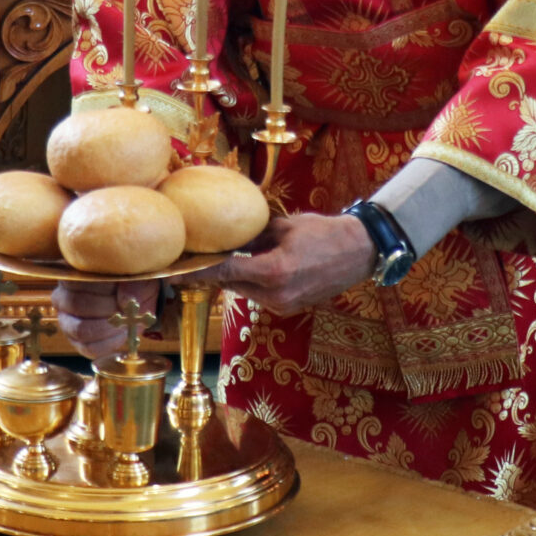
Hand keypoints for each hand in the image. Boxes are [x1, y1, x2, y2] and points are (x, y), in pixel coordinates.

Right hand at [54, 278, 160, 364]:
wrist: (137, 299)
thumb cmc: (133, 282)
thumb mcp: (138, 275)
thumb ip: (133, 284)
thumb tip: (125, 300)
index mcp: (73, 273)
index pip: (77, 280)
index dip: (104, 288)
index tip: (124, 290)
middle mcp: (62, 296)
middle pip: (77, 305)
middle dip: (109, 309)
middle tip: (126, 307)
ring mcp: (66, 320)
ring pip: (80, 330)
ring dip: (110, 328)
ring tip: (126, 321)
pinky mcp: (76, 340)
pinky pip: (88, 348)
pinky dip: (110, 343)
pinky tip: (122, 333)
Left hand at [205, 214, 375, 314]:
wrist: (359, 252)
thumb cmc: (324, 232)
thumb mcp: (284, 227)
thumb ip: (253, 236)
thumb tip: (226, 237)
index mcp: (274, 271)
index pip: (225, 272)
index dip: (199, 270)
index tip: (176, 269)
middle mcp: (276, 295)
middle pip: (232, 284)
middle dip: (217, 271)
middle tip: (199, 256)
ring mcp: (283, 305)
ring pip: (245, 291)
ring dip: (237, 276)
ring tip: (230, 257)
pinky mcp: (289, 308)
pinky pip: (261, 295)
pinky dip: (254, 282)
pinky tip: (255, 266)